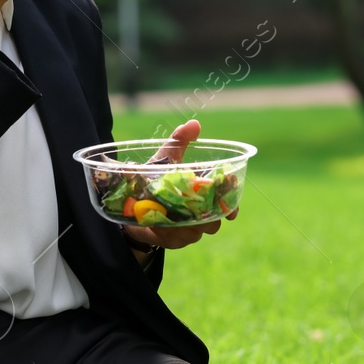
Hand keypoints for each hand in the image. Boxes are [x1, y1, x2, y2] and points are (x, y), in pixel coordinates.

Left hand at [121, 119, 238, 252]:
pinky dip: (168, 231)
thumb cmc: (154, 178)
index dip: (232, 204)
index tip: (231, 208)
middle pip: (215, 220)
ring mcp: (189, 228)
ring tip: (172, 216)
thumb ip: (179, 142)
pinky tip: (158, 224)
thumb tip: (194, 123)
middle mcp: (201, 213)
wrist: (131, 205)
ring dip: (186, 224)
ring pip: (197, 232)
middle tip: (197, 210)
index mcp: (204, 193)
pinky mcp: (174, 240)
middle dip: (208, 217)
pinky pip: (177, 239)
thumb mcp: (165, 158)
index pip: (227, 201)